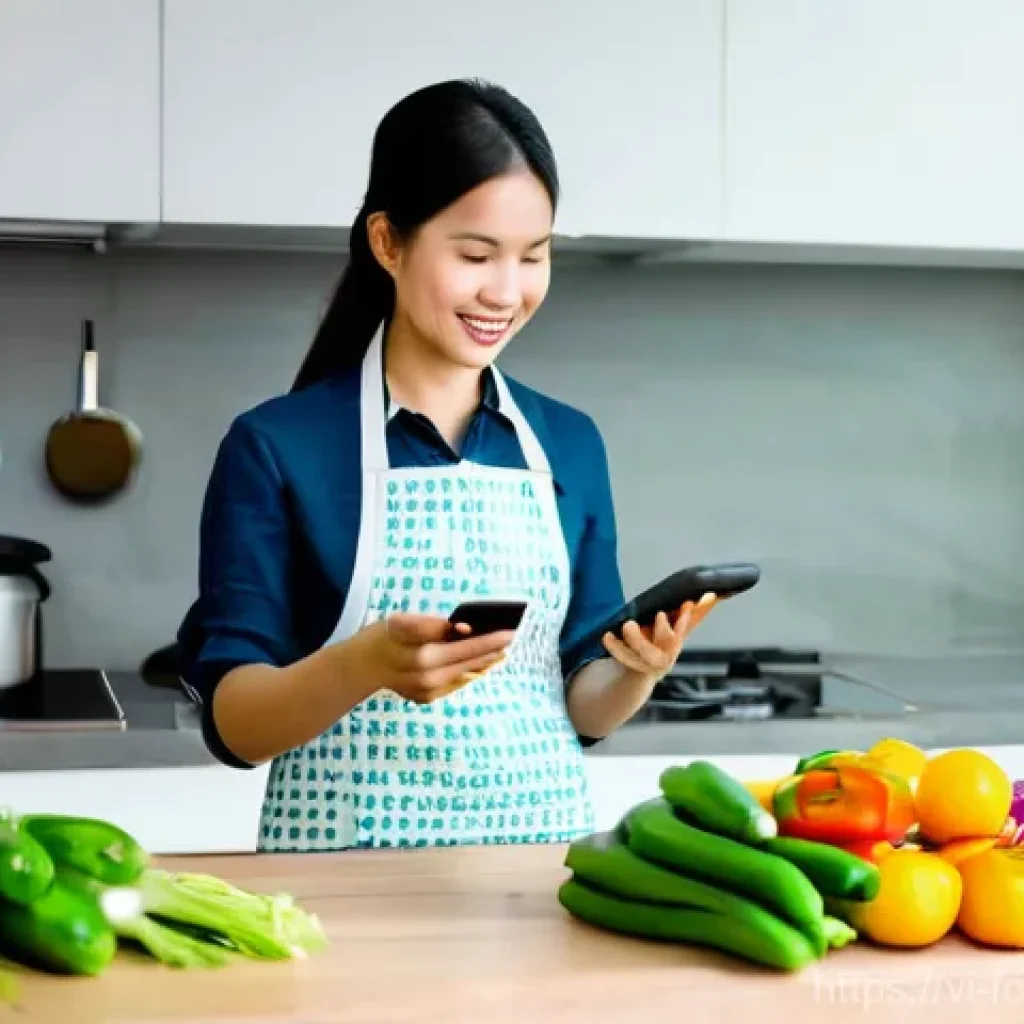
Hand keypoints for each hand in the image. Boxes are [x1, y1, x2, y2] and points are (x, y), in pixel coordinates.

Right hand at [351, 613, 514, 703]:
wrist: (362, 668)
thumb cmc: (385, 637)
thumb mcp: (400, 621)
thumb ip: (430, 625)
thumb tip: (463, 629)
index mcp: (417, 650)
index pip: (457, 640)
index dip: (480, 636)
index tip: (503, 629)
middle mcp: (423, 673)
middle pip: (466, 657)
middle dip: (492, 646)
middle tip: (513, 635)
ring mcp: (427, 689)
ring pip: (465, 671)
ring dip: (487, 659)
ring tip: (505, 647)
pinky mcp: (427, 698)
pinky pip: (456, 682)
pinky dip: (471, 670)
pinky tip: (485, 662)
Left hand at [601, 592, 717, 684]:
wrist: (643, 672)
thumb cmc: (664, 643)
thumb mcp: (679, 628)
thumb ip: (696, 612)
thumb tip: (714, 593)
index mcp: (676, 641)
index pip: (684, 628)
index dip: (686, 618)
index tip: (686, 604)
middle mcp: (665, 654)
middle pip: (664, 645)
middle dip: (661, 632)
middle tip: (652, 617)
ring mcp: (647, 662)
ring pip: (641, 654)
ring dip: (633, 642)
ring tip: (625, 626)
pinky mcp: (631, 665)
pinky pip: (623, 657)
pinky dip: (615, 647)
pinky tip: (607, 635)